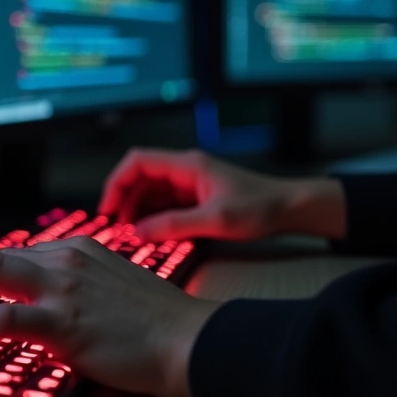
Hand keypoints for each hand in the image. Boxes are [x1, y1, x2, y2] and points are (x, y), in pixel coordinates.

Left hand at [0, 237, 220, 396]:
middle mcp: (68, 261)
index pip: (18, 254)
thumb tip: (50, 303)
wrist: (189, 339)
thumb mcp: (115, 285)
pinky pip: (3, 318)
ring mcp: (65, 289)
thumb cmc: (160, 321)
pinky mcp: (64, 323)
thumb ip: (81, 285)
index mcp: (80, 250)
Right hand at [99, 148, 346, 242]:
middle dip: (123, 200)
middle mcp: (186, 170)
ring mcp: (190, 183)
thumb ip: (175, 226)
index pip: (138, 162)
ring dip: (136, 211)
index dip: (116, 182)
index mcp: (188, 165)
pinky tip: (150, 234)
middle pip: (140, 177)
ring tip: (130, 234)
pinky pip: (165, 203)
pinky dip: (152, 217)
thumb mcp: (216, 220)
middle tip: (115, 227)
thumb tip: (140, 232)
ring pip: (150, 192)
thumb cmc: (261, 207)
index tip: (107, 208)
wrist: (290, 208)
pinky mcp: (196, 198)